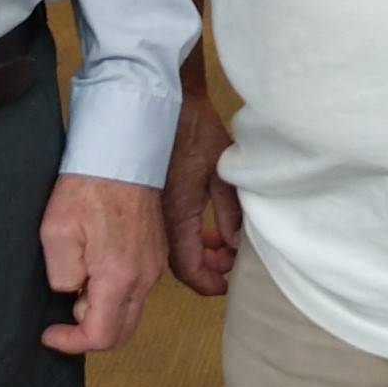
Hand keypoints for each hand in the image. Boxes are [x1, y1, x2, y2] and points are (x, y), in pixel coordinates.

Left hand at [39, 173, 166, 354]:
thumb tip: (70, 293)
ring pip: (130, 312)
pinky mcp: (156, 254)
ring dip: (102, 312)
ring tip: (77, 282)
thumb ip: (62, 277)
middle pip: (121, 333)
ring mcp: (154, 266)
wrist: (121, 155)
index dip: (71, 343)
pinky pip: (136, 291)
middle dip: (89, 332)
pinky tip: (94, 269)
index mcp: (119, 276)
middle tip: (63, 310)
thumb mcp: (56, 234)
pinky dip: (115, 295)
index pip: (101, 336)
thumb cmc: (87, 188)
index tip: (50, 332)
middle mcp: (144, 276)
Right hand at [161, 93, 240, 296]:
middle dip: (206, 267)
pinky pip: (171, 229)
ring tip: (223, 246)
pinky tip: (208, 229)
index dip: (207, 281)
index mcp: (177, 215)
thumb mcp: (223, 172)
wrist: (166, 101)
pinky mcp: (155, 197)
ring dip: (199, 251)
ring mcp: (155, 209)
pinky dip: (190, 236)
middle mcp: (161, 219)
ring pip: (174, 246)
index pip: (188, 267)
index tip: (224, 285)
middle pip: (179, 262)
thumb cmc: (194, 131)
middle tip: (230, 261)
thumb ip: (229, 211)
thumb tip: (232, 242)